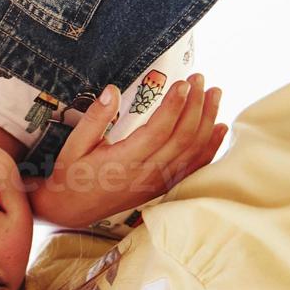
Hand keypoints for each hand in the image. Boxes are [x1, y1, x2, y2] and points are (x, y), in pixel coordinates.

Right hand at [31, 73, 225, 228]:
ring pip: (193, 151)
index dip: (174, 105)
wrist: (72, 210)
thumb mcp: (74, 145)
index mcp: (122, 161)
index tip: (183, 82)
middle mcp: (145, 174)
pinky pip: (195, 167)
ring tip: (214, 94)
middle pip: (183, 137)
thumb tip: (112, 90)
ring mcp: (157, 182)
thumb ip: (94, 118)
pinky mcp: (163, 187)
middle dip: (196, 104)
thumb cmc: (71, 174)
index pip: (158, 130)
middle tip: (200, 78)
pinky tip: (219, 127)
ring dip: (208, 120)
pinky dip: (211, 147)